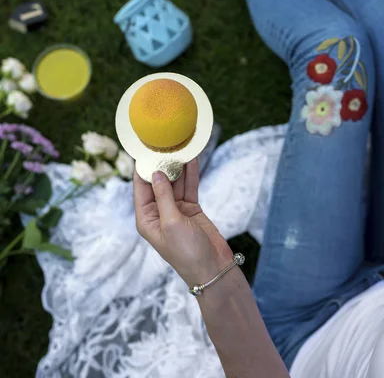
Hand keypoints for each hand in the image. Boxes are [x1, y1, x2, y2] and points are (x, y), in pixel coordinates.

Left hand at [133, 158, 232, 287]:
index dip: (142, 168)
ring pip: (175, 182)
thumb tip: (155, 173)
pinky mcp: (191, 208)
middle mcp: (158, 212)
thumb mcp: (171, 223)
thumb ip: (163, 196)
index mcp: (146, 219)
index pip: (140, 188)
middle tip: (165, 142)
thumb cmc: (187, 252)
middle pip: (158, 182)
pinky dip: (191, 174)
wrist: (213, 269)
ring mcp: (176, 210)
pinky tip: (192, 159)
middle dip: (162, 164)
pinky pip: (189, 186)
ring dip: (178, 166)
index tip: (144, 149)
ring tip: (179, 146)